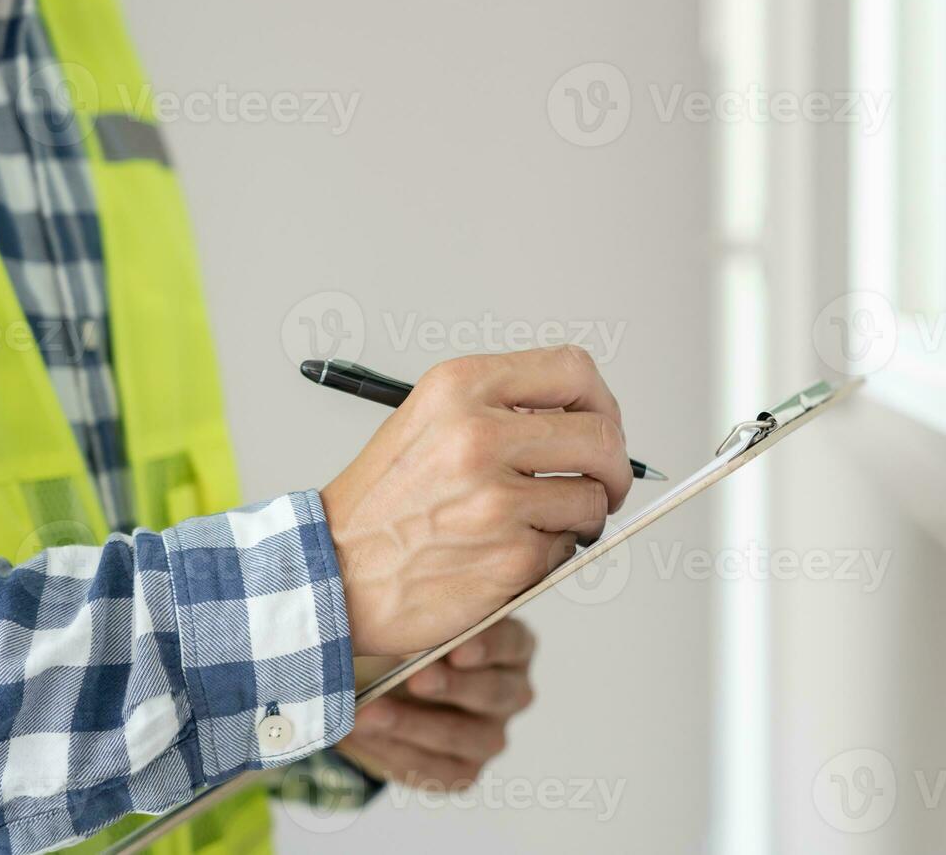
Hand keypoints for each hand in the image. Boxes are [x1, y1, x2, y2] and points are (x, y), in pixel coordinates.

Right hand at [322, 346, 632, 655]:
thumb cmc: (385, 501)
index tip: (601, 426)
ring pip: (592, 498)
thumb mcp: (431, 420)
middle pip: (600, 436)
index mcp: (460, 388)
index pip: (573, 371)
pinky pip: (567, 549)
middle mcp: (478, 436)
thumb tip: (588, 418)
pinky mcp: (509, 559)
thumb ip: (503, 407)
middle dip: (614, 468)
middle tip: (604, 486)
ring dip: (580, 518)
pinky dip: (549, 555)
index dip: (601, 402)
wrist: (331, 573)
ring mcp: (496, 501)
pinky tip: (505, 553)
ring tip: (537, 524)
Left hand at [337, 619, 536, 788]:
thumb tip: (398, 611)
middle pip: (493, 692)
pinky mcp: (465, 770)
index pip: (512, 642)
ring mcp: (491, 735)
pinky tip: (360, 735)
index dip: (488, 646)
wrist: (388, 686)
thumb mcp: (421, 619)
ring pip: (464, 737)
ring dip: (413, 725)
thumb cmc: (413, 639)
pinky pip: (436, 770)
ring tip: (369, 713)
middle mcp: (512, 691)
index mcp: (513, 645)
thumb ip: (422, 615)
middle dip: (452, 687)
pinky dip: (394, 752)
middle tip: (416, 679)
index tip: (457, 649)